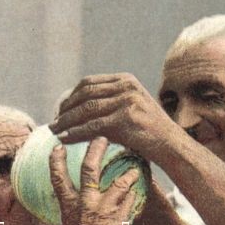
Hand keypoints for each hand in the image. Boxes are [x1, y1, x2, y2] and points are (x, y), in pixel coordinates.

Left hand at [49, 73, 174, 160]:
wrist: (170, 144)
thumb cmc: (149, 131)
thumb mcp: (130, 108)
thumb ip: (110, 102)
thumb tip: (78, 109)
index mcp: (125, 80)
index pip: (89, 83)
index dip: (70, 97)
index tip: (59, 111)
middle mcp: (125, 86)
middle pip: (85, 94)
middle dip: (65, 109)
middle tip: (54, 123)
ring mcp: (126, 100)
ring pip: (86, 110)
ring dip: (67, 121)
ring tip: (56, 131)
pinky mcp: (125, 118)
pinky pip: (93, 125)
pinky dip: (76, 132)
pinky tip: (66, 138)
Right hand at [49, 137, 138, 224]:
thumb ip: (74, 213)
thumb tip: (77, 205)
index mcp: (68, 206)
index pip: (58, 177)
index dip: (57, 160)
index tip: (58, 146)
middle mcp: (85, 203)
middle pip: (89, 168)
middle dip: (96, 149)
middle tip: (102, 137)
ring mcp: (103, 209)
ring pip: (119, 181)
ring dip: (128, 170)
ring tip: (135, 164)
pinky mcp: (120, 218)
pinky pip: (131, 199)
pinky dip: (136, 192)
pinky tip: (142, 187)